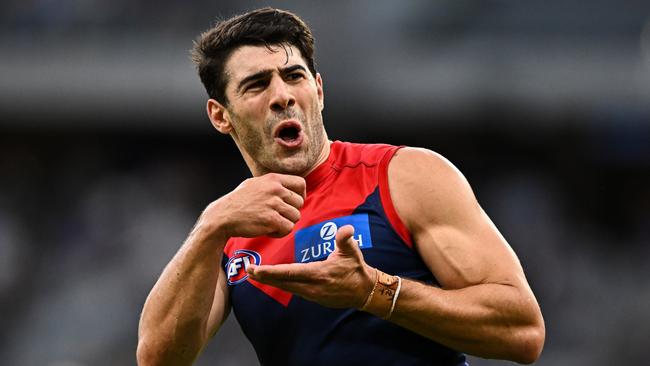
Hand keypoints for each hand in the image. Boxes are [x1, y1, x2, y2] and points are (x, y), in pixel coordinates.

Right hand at [199, 173, 305, 240]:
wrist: (223, 216)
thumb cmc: (238, 202)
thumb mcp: (255, 183)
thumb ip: (272, 184)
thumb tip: (290, 188)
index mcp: (273, 179)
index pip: (301, 183)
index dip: (301, 195)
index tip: (293, 203)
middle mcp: (275, 189)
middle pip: (299, 203)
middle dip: (291, 212)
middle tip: (278, 217)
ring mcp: (273, 204)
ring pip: (296, 216)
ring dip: (286, 223)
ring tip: (272, 224)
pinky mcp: (271, 220)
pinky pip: (288, 228)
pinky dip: (280, 233)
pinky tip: (269, 231)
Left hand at [247, 225, 375, 308]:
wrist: (364, 291)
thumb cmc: (356, 269)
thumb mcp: (352, 252)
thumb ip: (345, 240)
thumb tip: (346, 229)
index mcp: (318, 274)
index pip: (290, 273)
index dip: (271, 272)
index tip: (257, 269)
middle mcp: (311, 287)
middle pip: (282, 282)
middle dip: (264, 277)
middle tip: (248, 270)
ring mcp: (311, 294)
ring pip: (285, 287)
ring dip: (269, 281)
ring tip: (254, 274)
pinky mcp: (312, 296)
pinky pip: (292, 289)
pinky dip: (279, 283)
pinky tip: (271, 279)